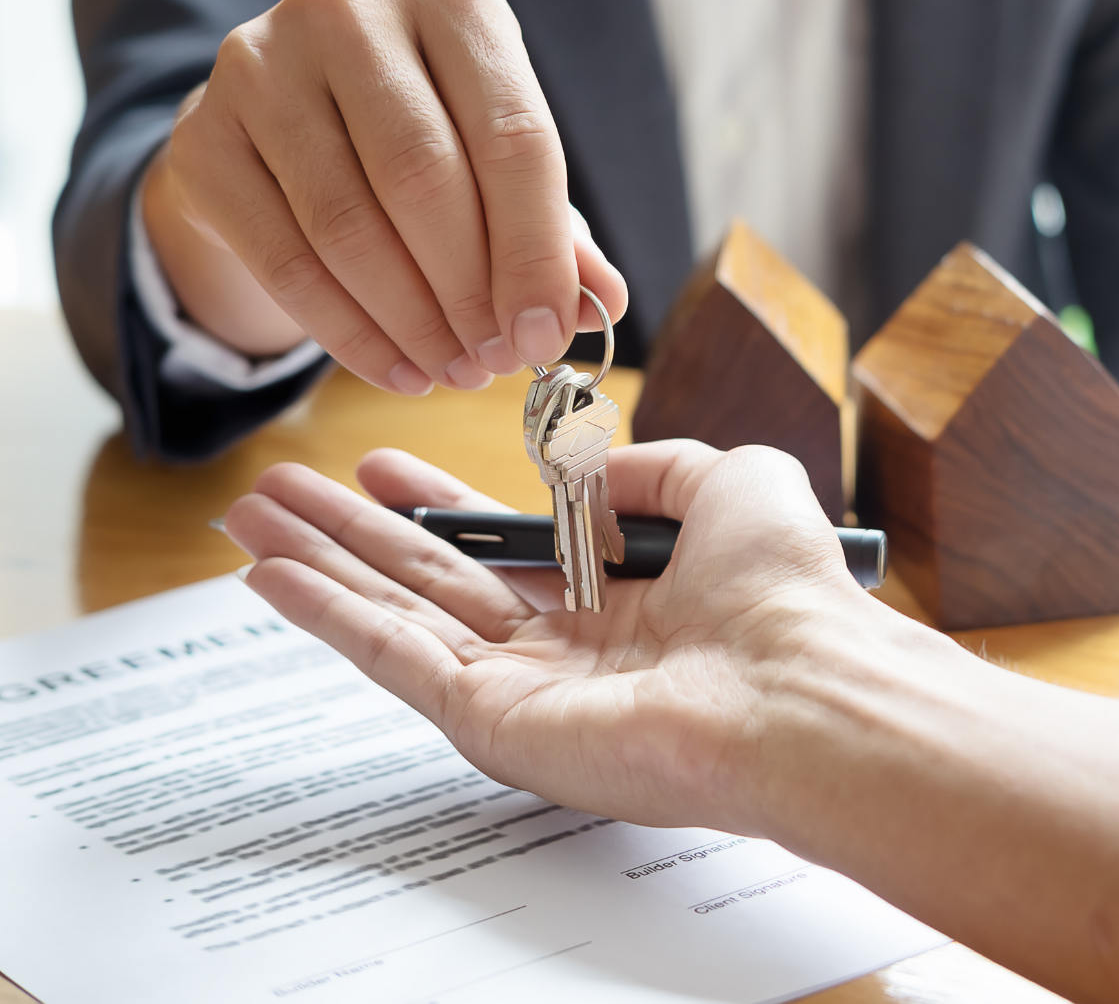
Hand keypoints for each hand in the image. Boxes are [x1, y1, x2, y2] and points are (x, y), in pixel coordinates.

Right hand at [141, 0, 627, 391]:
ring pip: (348, 225)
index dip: (535, 252)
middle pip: (423, 178)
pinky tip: (397, 369)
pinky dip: (349, 333)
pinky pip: (285, 260)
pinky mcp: (204, 134)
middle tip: (495, 361)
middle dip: (470, 292)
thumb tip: (604, 302)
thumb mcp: (498, 162)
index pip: (512, 136)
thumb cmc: (422, 136)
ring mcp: (260, 64)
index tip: (546, 336)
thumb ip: (556, 227)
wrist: (285, 121)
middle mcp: (349, 8)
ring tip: (453, 371)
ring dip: (412, 322)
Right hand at [225, 441, 874, 832]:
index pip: (501, 546)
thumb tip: (592, 472)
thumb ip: (653, 465)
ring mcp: (521, 689)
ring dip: (319, 565)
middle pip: (431, 577)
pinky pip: (394, 659)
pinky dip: (327, 615)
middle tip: (281, 491)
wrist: (800, 680)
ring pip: (397, 613)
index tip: (381, 464)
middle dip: (352, 532)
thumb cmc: (783, 586)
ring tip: (249, 519)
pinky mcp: (492, 724)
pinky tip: (271, 576)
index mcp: (615, 597)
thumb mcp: (729, 480)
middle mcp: (561, 648)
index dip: (437, 503)